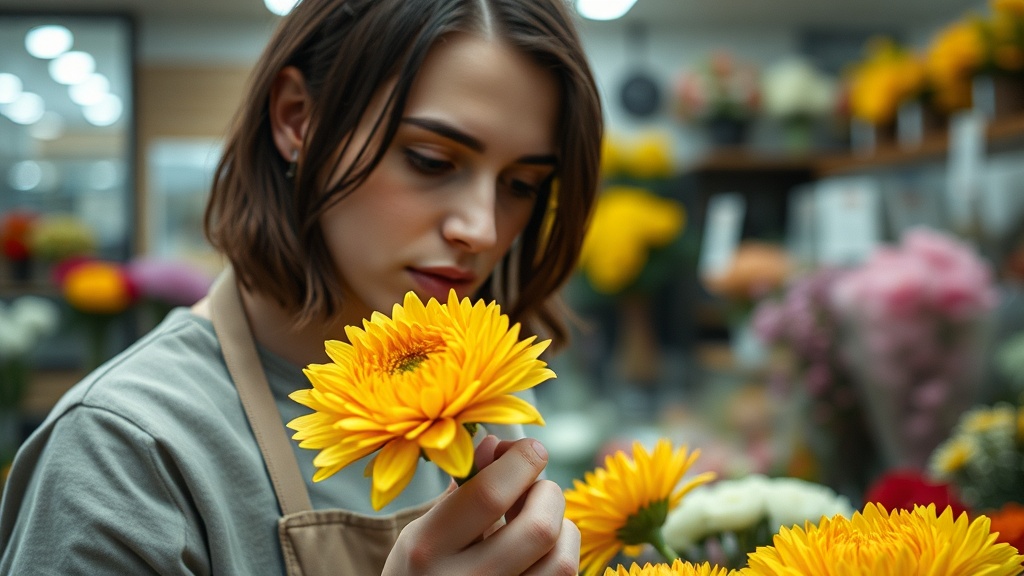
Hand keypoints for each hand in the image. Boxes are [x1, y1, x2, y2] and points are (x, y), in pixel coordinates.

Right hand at [383, 436, 579, 574]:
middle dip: (547, 494)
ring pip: (562, 561)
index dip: (522, 461)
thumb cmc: (418, 574)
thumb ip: (461, 490)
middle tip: (531, 490)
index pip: (490, 493)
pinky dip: (561, 555)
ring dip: (561, 528)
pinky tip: (539, 551)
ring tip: (535, 523)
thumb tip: (497, 444)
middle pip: (539, 528)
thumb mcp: (422, 531)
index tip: (528, 450)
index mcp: (430, 549)